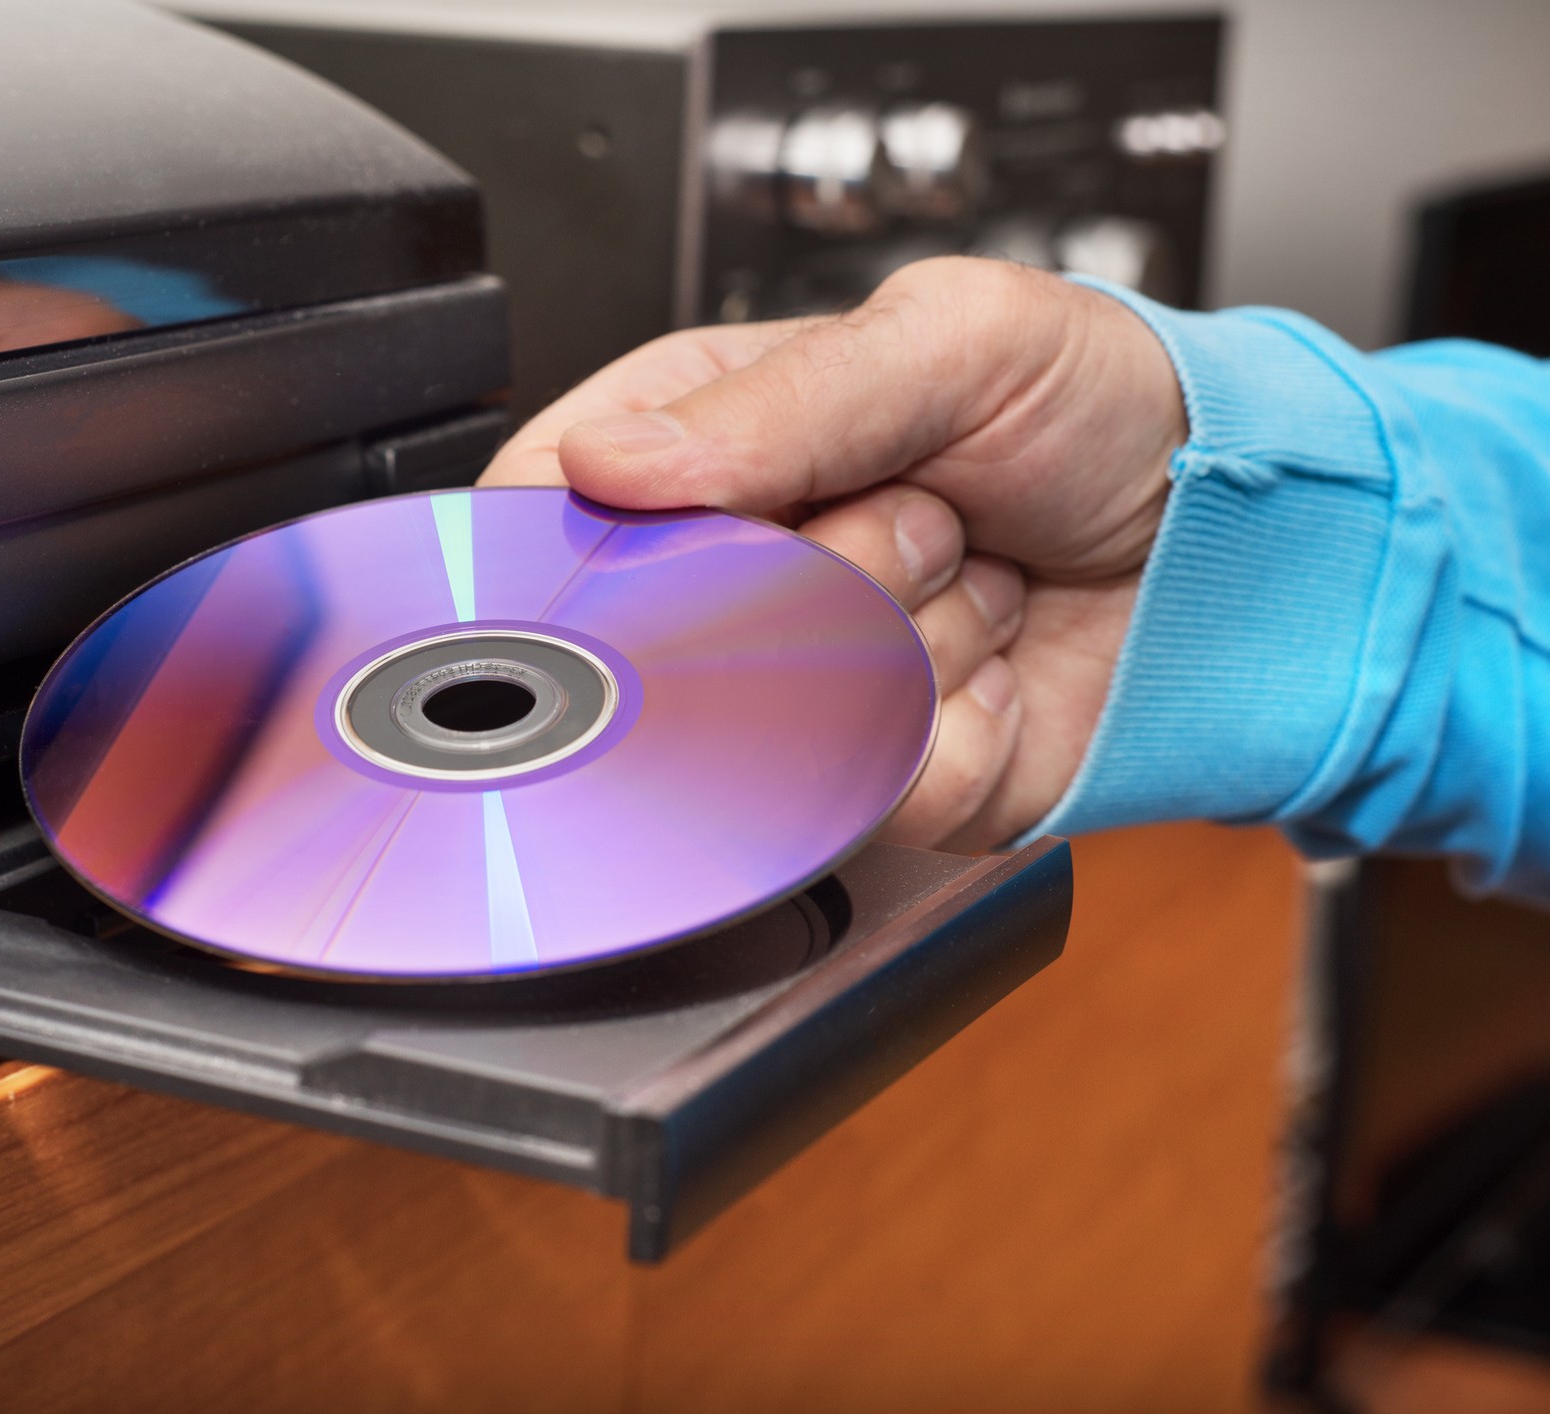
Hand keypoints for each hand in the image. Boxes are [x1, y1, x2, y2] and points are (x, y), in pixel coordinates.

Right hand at [480, 257, 1185, 849]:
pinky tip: (998, 655)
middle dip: (829, 563)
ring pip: (781, 713)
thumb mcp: (950, 339)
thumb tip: (610, 461)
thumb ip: (778, 398)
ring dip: (920, 633)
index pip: (561, 508)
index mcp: (712, 440)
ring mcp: (802, 686)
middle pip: (667, 631)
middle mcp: (739, 573)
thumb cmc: (1101, 409)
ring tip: (977, 567)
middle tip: (923, 506)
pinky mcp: (876, 780)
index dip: (596, 538)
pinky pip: (878, 783)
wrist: (1234, 538)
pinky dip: (967, 716)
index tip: (682, 528)